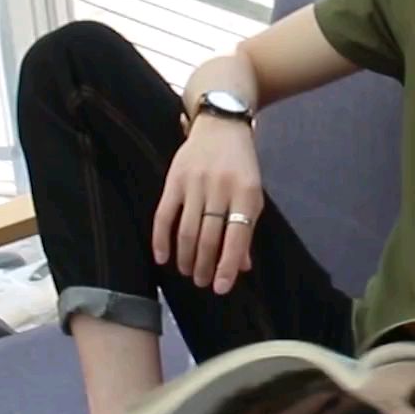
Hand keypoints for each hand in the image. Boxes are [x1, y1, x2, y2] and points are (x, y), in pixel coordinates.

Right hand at [152, 114, 261, 294]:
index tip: (222, 288)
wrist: (221, 125)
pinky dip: (161, 239)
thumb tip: (241, 266)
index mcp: (246, 192)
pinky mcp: (173, 179)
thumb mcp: (253, 192)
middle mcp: (220, 188)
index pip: (237, 235)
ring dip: (186, 257)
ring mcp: (195, 183)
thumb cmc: (241, 164)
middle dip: (204, 265)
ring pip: (187, 230)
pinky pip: (163, 215)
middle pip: (209, 236)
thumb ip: (246, 228)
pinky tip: (162, 258)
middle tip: (202, 283)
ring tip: (188, 274)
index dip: (228, 264)